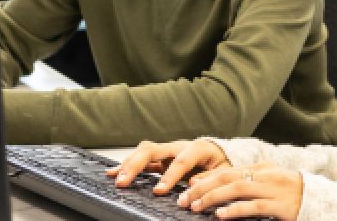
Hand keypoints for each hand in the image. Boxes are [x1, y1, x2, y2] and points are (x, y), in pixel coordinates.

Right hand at [107, 140, 230, 195]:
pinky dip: (127, 164)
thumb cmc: (221, 164)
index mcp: (197, 148)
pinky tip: (113, 171)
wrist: (219, 154)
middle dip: (136, 165)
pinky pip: (141, 158)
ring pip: (144, 151)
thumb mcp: (223, 173)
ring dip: (129, 164)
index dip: (169, 176)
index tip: (159, 190)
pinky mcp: (160, 158)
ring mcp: (168, 151)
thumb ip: (210, 178)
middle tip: (124, 181)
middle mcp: (179, 146)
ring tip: (117, 178)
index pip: (180, 161)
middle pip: (153, 150)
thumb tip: (192, 185)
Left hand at [178, 163, 302, 219]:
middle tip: (184, 200)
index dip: (206, 178)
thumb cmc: (292, 196)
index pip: (228, 170)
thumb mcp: (270, 184)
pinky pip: (253, 207)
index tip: (188, 188)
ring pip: (237, 189)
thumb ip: (249, 183)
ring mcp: (274, 190)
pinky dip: (234, 210)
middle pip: (228, 177)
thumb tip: (218, 188)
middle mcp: (266, 176)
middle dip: (203, 188)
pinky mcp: (280, 206)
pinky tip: (220, 215)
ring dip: (213, 198)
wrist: (321, 202)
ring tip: (195, 207)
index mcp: (262, 169)